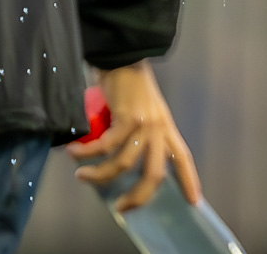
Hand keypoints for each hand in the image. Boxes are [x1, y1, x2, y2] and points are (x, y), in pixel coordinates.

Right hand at [69, 61, 202, 210]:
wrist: (121, 59)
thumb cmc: (127, 88)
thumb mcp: (140, 114)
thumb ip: (136, 137)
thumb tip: (116, 166)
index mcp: (166, 128)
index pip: (182, 157)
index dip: (189, 180)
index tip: (193, 202)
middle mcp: (159, 128)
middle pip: (156, 172)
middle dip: (139, 196)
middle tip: (121, 208)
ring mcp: (145, 123)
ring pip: (125, 163)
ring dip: (100, 175)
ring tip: (81, 175)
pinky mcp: (128, 117)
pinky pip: (105, 146)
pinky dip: (87, 154)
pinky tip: (73, 152)